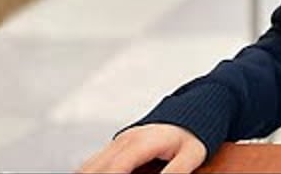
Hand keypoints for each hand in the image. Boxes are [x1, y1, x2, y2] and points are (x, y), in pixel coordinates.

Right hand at [78, 124, 205, 173]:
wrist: (192, 112)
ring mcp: (118, 142)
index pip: (116, 167)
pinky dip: (88, 172)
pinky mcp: (116, 146)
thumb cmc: (193, 135)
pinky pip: (93, 163)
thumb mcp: (191, 155)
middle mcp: (125, 140)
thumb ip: (175, 172)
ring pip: (89, 165)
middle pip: (94, 167)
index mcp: (142, 143)